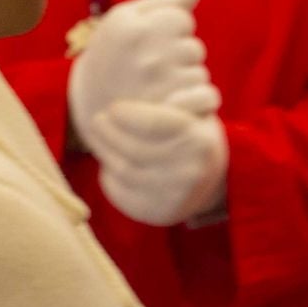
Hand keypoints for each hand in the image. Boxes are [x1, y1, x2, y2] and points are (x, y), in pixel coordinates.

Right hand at [69, 0, 219, 153]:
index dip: (170, 32)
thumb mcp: (126, 20)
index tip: (148, 45)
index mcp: (131, 25)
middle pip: (194, 47)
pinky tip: (168, 101)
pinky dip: (190, 100)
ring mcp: (157, 83)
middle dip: (179, 56)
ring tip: (156, 85)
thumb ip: (164, 2)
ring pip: (199, 73)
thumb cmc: (112, 53)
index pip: (182, 19)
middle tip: (150, 68)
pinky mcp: (168, 110)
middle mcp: (144, 52)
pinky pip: (201, 96)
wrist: (91, 106)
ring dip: (184, 79)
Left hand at [88, 99, 227, 225]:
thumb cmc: (191, 136)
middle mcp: (191, 171)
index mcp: (200, 140)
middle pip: (134, 149)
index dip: (128, 115)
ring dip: (104, 152)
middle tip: (96, 120)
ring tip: (96, 137)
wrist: (211, 180)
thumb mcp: (192, 114)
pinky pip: (122, 194)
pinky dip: (109, 178)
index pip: (154, 124)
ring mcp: (176, 197)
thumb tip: (139, 92)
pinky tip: (108, 164)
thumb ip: (171, 100)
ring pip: (124, 172)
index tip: (113, 107)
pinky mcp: (160, 214)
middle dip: (108, 133)